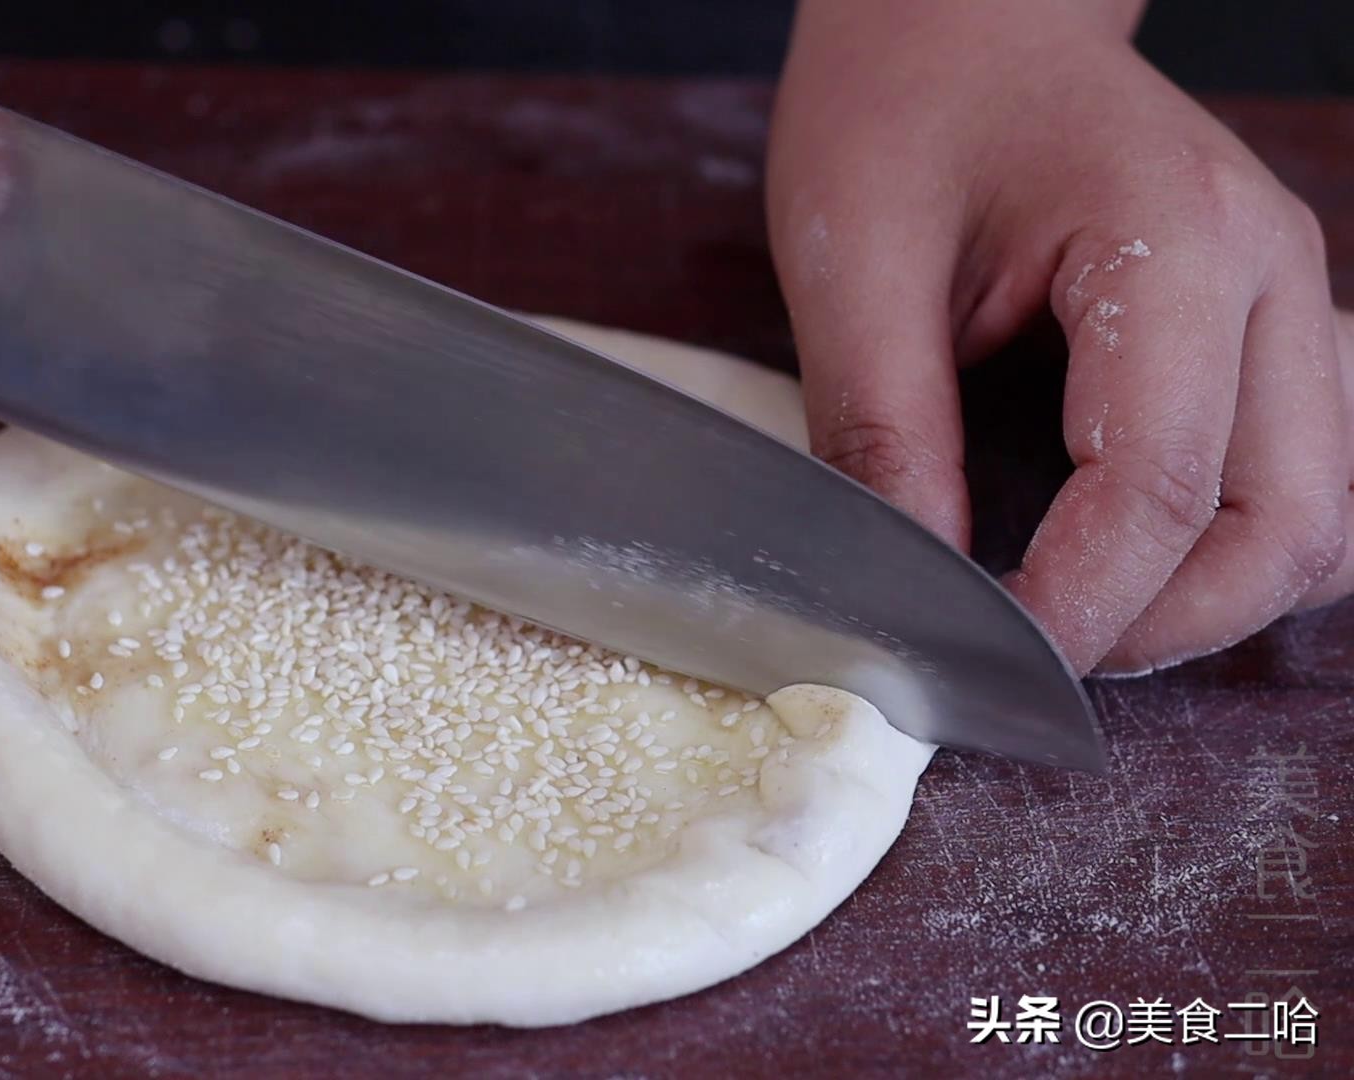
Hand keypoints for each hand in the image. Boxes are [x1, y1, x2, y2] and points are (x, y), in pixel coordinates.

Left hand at [767, 0, 1350, 674]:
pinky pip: (1298, 477)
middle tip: (1031, 654)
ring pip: (1320, 518)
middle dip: (1163, 626)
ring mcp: (1289, 298)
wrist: (962, 19)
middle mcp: (1270, 270)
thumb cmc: (902, 108)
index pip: (1161, 485)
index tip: (982, 659)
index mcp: (1171, 239)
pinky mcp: (1270, 325)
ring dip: (1210, 599)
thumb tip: (907, 587)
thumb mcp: (852, 265)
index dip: (1078, 605)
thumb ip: (883, 431)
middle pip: (1289, 526)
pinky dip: (1226, 546)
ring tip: (1075, 615)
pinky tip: (1123, 555)